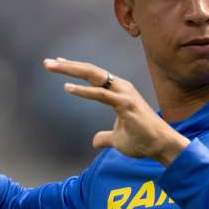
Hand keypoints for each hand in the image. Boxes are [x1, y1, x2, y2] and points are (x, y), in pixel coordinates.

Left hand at [44, 57, 189, 165]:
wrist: (161, 146)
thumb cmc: (142, 140)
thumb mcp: (117, 139)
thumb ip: (105, 137)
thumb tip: (95, 141)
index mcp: (118, 91)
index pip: (93, 75)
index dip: (75, 68)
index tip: (58, 62)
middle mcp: (120, 87)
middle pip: (90, 70)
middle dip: (68, 65)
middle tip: (47, 62)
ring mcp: (124, 94)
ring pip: (94, 76)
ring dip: (71, 70)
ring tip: (53, 66)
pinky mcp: (126, 104)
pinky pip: (101, 95)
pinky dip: (84, 91)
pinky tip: (68, 88)